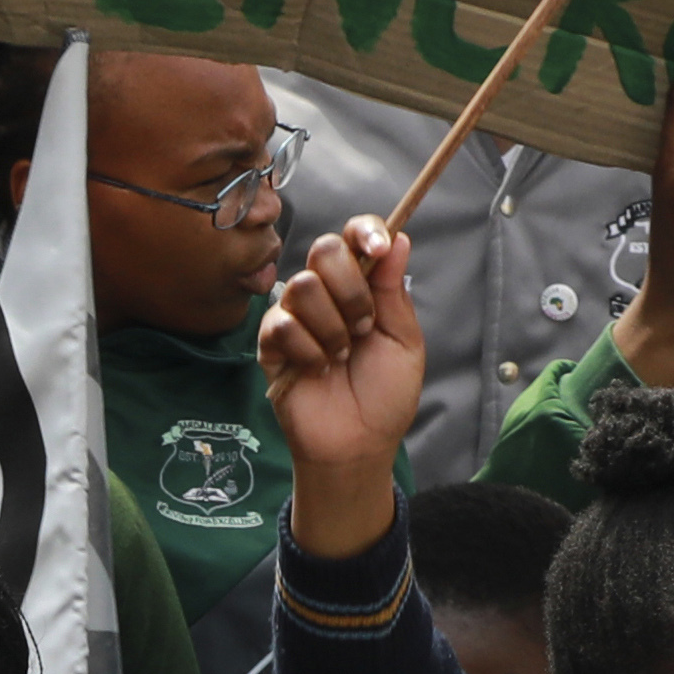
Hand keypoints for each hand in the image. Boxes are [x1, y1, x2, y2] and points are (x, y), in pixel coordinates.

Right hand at [258, 223, 424, 552]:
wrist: (359, 442)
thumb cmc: (384, 395)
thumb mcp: (403, 340)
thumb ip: (393, 291)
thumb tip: (399, 238)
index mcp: (359, 285)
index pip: (352, 236)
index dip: (364, 231)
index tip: (379, 248)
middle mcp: (325, 293)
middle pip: (324, 249)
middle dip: (351, 288)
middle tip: (364, 328)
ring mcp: (295, 315)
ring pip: (303, 285)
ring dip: (332, 326)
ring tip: (341, 356)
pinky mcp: (271, 343)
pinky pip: (282, 324)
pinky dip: (309, 349)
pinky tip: (318, 369)